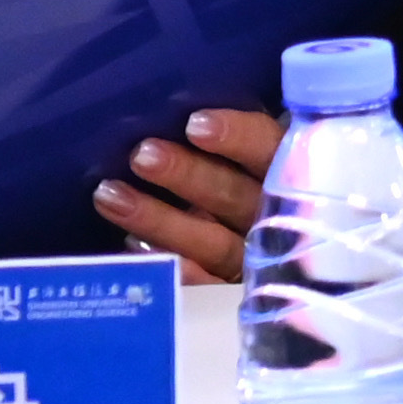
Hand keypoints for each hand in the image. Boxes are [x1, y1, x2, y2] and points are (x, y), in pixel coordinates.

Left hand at [92, 108, 285, 283]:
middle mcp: (278, 214)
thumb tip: (185, 113)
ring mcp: (256, 257)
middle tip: (142, 155)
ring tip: (109, 196)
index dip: (236, 137)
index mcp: (292, 169)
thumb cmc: (264, 182)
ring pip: (210, 241)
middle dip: (187, 175)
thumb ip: (242, 140)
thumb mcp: (266, 155)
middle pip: (233, 195)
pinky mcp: (235, 290)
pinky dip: (172, 270)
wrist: (292, 245)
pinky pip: (203, 285)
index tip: (194, 125)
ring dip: (159, 220)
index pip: (269, 149)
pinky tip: (133, 250)